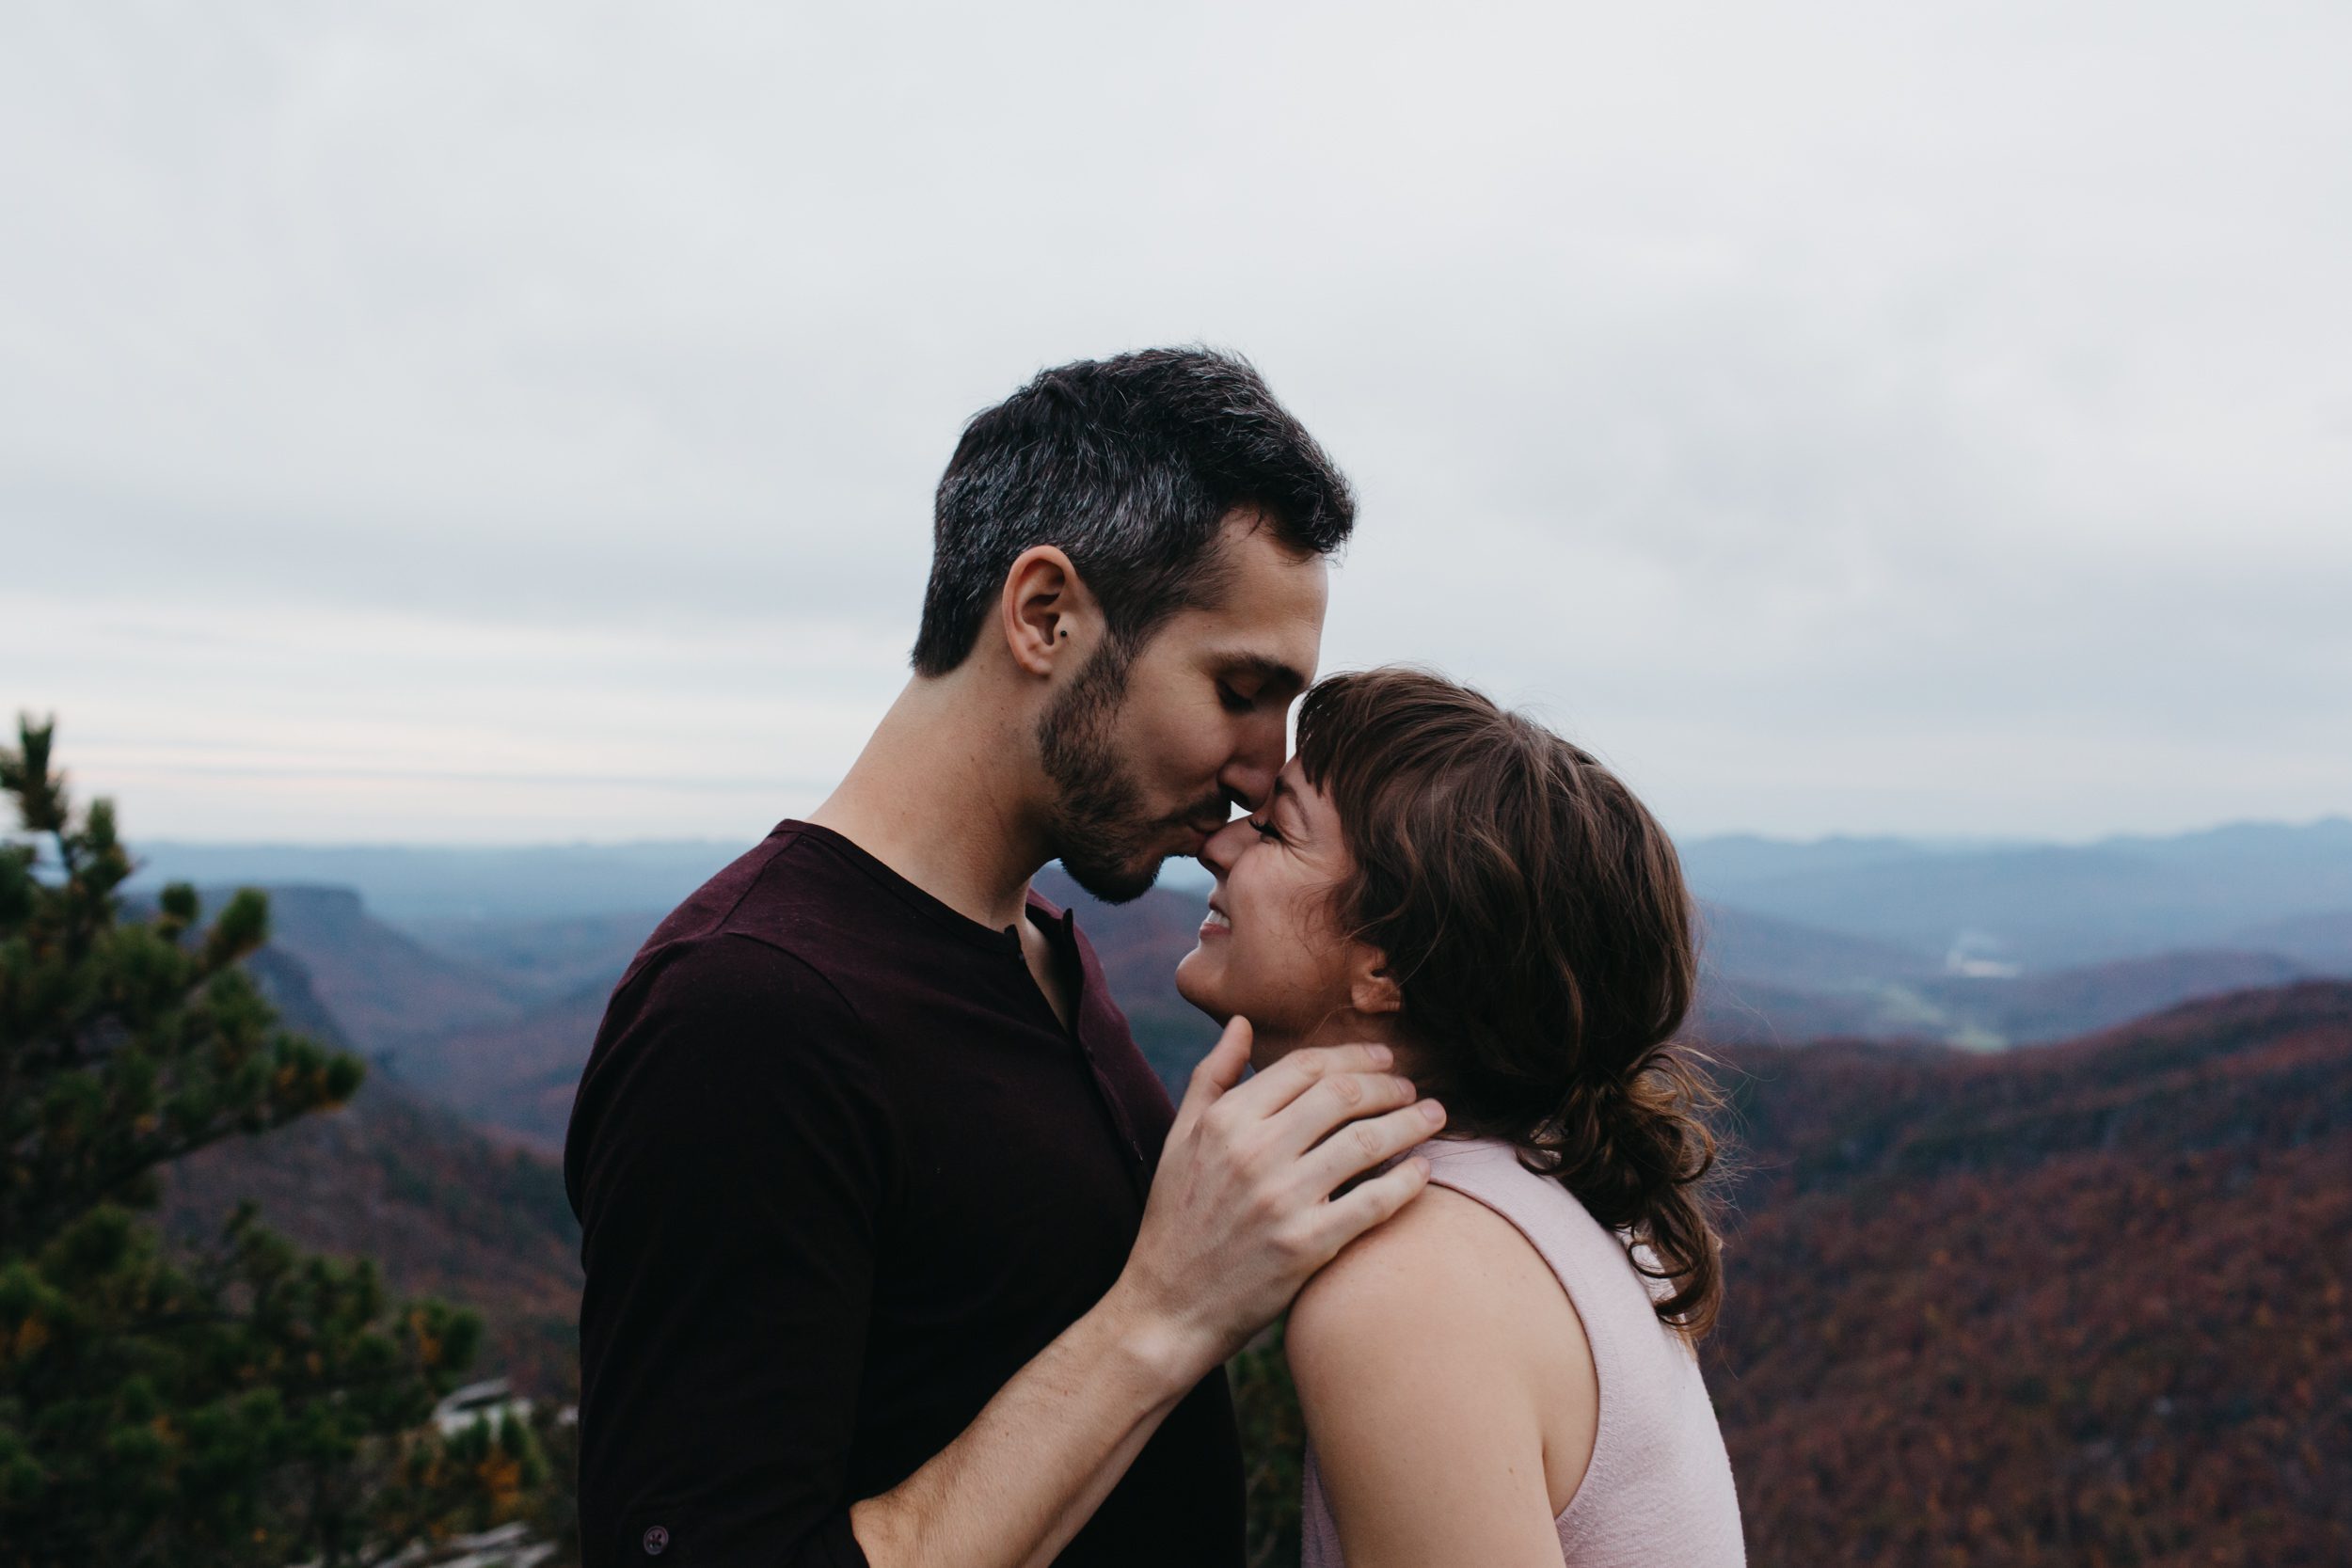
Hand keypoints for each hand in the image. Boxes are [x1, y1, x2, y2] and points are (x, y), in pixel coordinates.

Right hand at [1108, 1017, 1443, 1382]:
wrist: (1169, 1307)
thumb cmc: (1176, 1219)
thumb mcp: (1180, 1139)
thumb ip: (1213, 1076)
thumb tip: (1242, 1023)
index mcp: (1225, 1121)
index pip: (1305, 1067)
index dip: (1353, 1056)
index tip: (1383, 1059)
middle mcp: (1253, 1153)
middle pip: (1343, 1096)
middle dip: (1389, 1085)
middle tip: (1413, 1089)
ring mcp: (1282, 1200)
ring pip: (1367, 1142)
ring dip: (1411, 1124)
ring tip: (1435, 1117)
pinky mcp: (1306, 1246)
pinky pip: (1373, 1202)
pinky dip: (1407, 1181)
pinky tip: (1423, 1171)